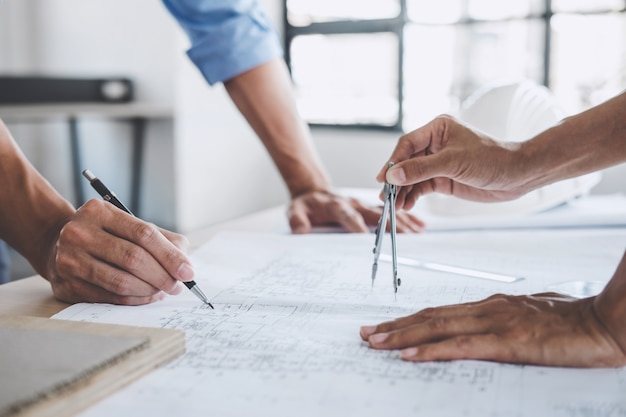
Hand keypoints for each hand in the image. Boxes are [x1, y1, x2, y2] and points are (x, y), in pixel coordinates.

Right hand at [47, 199, 193, 304]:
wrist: (56, 243)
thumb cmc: (104, 234)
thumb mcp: (128, 225)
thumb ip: (161, 239)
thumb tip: (185, 264)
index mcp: (100, 211)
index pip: (143, 234)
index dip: (170, 255)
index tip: (188, 271)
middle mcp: (80, 232)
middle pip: (133, 258)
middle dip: (162, 276)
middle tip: (177, 285)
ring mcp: (70, 259)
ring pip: (121, 282)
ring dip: (150, 290)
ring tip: (162, 291)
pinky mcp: (66, 285)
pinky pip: (110, 297)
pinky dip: (134, 299)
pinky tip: (145, 296)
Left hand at [287, 190, 424, 233]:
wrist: (315, 191)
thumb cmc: (306, 204)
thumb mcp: (295, 210)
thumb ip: (297, 220)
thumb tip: (300, 230)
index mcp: (336, 205)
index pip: (347, 215)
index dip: (355, 224)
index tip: (364, 236)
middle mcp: (354, 202)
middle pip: (374, 213)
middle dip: (390, 224)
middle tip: (405, 237)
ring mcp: (364, 203)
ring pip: (387, 212)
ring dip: (403, 222)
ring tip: (419, 234)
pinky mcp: (371, 206)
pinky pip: (392, 211)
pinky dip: (406, 217)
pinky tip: (421, 226)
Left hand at [360, 292, 625, 367]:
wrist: (603, 322)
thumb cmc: (572, 321)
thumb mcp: (531, 316)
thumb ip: (505, 320)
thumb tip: (487, 328)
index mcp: (490, 304)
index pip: (440, 311)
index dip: (409, 318)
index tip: (385, 325)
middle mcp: (486, 308)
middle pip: (430, 316)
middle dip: (394, 326)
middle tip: (366, 333)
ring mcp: (495, 322)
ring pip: (437, 327)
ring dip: (402, 335)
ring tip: (375, 341)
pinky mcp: (507, 341)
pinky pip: (461, 346)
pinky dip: (431, 350)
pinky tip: (410, 354)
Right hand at [376, 115, 529, 210]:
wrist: (516, 176)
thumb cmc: (492, 159)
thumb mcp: (453, 162)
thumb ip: (421, 168)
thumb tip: (394, 175)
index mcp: (437, 129)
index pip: (407, 144)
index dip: (394, 161)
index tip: (383, 178)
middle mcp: (435, 144)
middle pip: (406, 161)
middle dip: (396, 180)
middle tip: (385, 196)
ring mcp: (438, 162)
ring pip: (412, 177)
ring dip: (403, 191)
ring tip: (394, 206)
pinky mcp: (443, 178)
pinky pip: (421, 187)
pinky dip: (413, 196)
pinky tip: (407, 204)